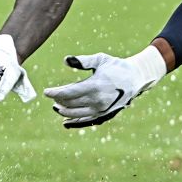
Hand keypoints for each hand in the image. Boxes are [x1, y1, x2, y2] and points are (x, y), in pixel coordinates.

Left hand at [43, 46, 166, 127]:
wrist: (135, 78)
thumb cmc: (116, 66)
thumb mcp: (100, 59)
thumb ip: (82, 61)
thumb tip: (65, 60)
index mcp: (95, 85)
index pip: (69, 92)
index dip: (55, 93)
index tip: (46, 92)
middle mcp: (98, 100)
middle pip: (71, 103)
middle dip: (59, 100)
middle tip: (52, 96)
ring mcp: (101, 109)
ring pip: (76, 114)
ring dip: (64, 111)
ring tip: (57, 106)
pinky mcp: (104, 114)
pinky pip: (86, 120)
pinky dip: (75, 122)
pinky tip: (65, 121)